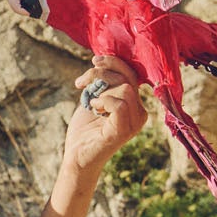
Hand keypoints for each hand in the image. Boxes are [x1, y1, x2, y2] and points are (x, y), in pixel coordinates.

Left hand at [63, 54, 147, 174]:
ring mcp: (134, 123)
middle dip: (101, 74)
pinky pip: (120, 105)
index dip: (113, 63)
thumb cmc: (85, 128)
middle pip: (128, 77)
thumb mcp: (95, 98)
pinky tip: (94, 108)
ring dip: (101, 89)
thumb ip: (104, 83)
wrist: (77, 156)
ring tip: (89, 101)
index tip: (94, 61)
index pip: (132, 73)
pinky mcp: (123, 131)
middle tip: (81, 83)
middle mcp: (139, 112)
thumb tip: (103, 61)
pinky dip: (104, 101)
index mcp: (135, 104)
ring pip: (126, 89)